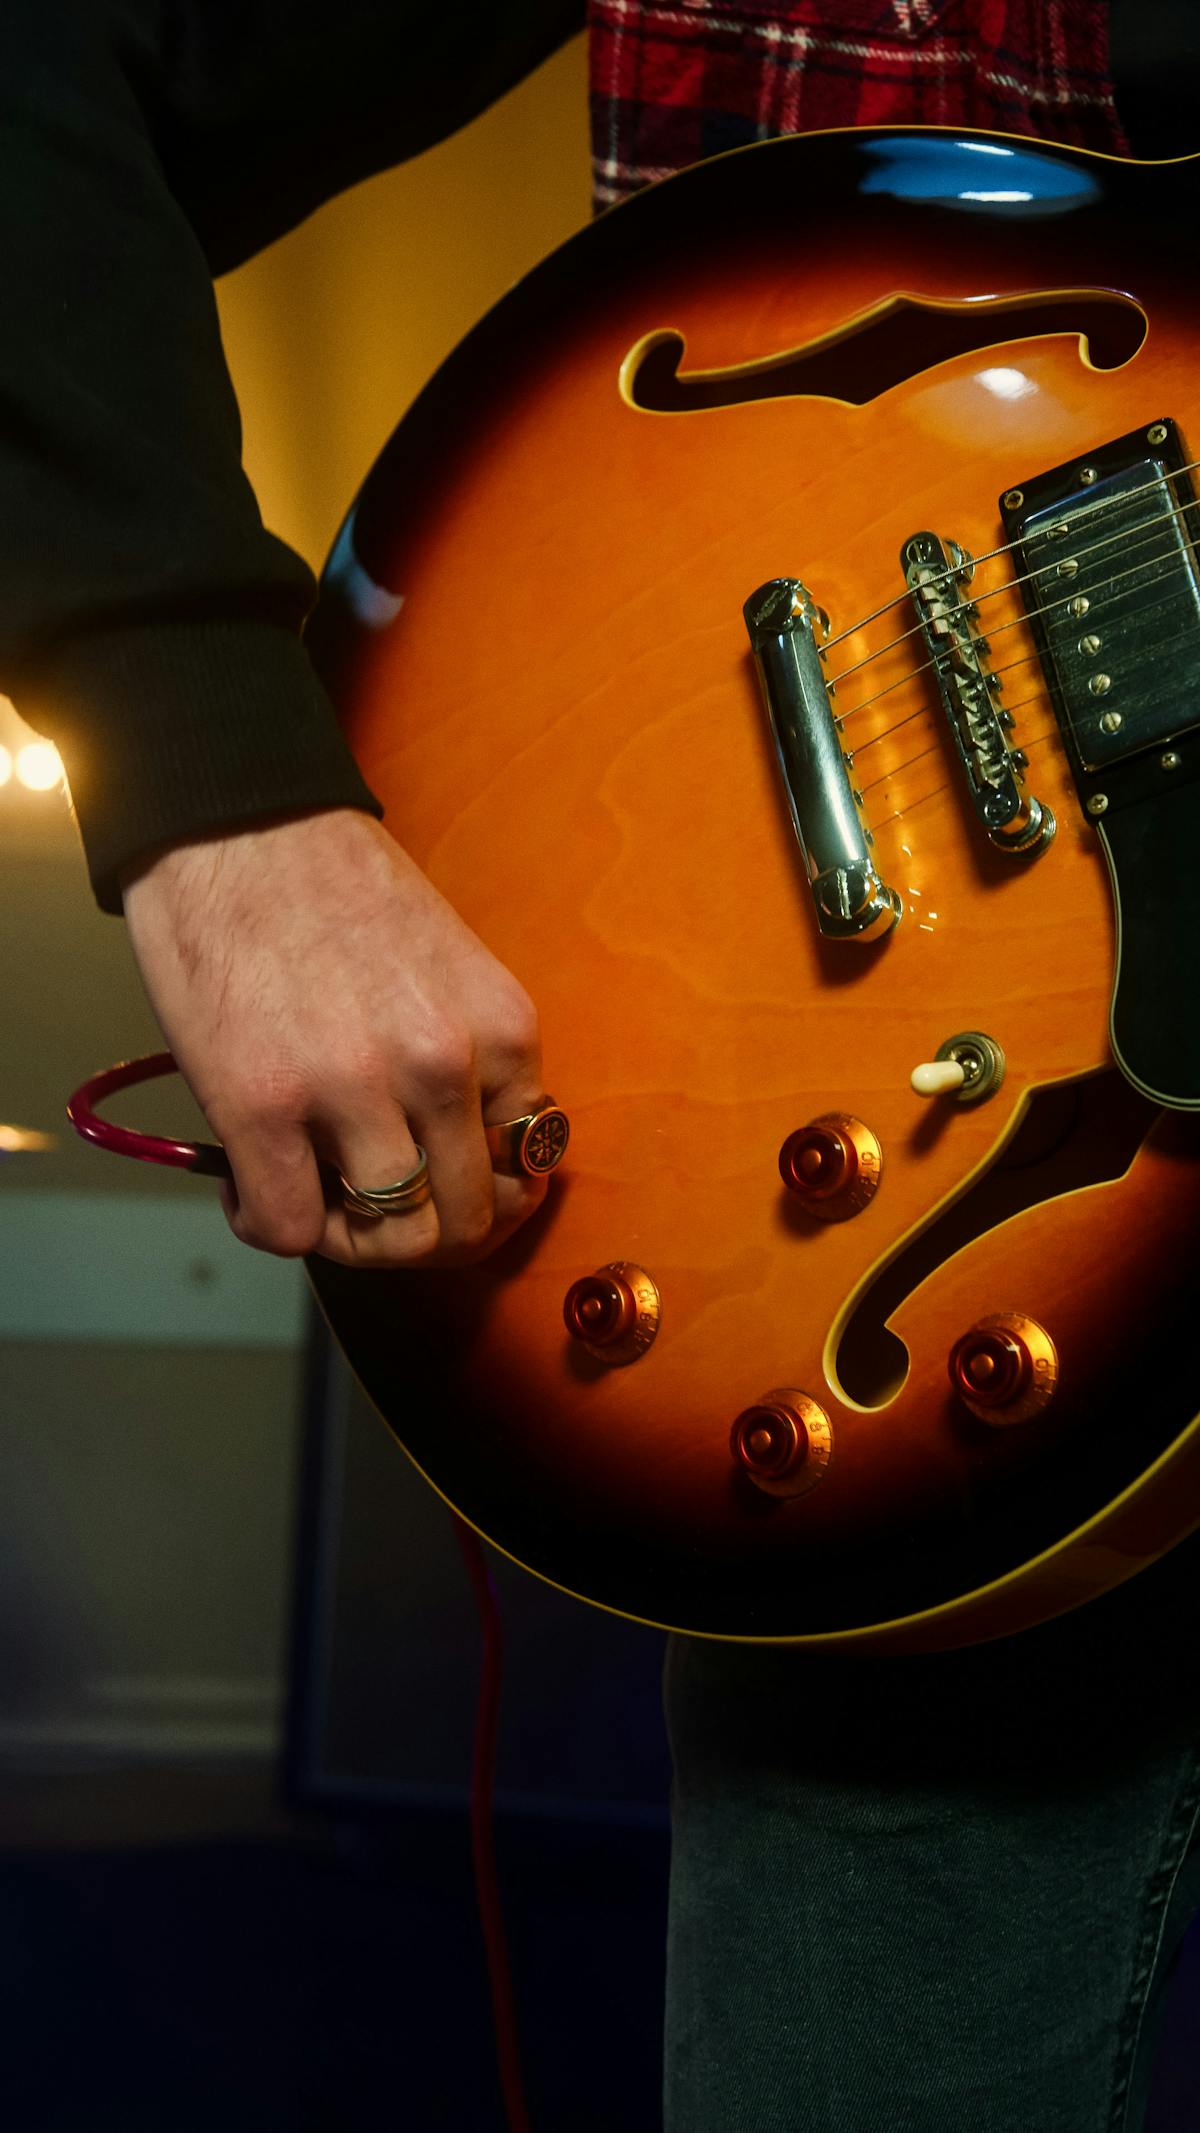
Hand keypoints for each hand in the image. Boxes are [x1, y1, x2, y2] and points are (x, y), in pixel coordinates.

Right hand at [121, 809, 547, 1265]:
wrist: (238, 825)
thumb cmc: (337, 892)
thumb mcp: (450, 971)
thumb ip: (470, 1059)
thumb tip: (462, 1160)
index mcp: (503, 1028)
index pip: (525, 1171)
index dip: (480, 1199)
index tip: (438, 1194)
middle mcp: (443, 1065)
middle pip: (463, 1222)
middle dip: (420, 1238)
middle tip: (370, 1214)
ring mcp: (354, 1089)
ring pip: (390, 1239)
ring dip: (349, 1241)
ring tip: (312, 1201)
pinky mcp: (262, 1106)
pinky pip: (289, 1227)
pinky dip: (270, 1226)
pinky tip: (250, 1189)